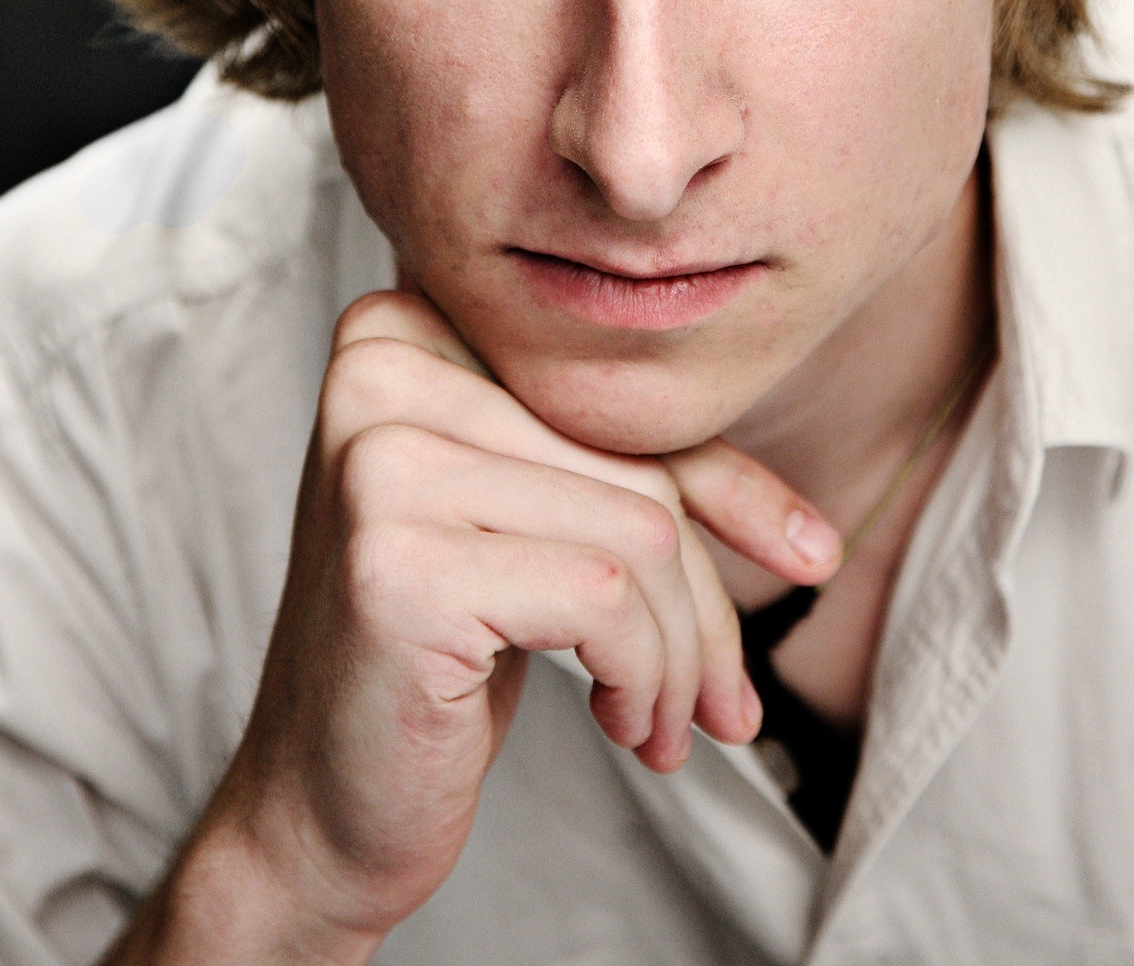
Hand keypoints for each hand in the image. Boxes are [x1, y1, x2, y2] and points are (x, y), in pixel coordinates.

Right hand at [121, 289, 841, 962]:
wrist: (314, 807)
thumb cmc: (438, 655)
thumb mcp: (545, 529)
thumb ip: (649, 485)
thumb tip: (819, 542)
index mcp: (404, 326)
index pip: (614, 393)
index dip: (721, 485)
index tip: (806, 555)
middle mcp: (379, 367)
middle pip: (631, 459)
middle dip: (702, 597)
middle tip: (716, 699)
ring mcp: (380, 461)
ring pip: (638, 529)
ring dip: (677, 653)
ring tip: (655, 719)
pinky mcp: (398, 560)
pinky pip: (606, 595)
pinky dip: (642, 676)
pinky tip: (619, 725)